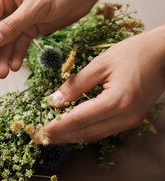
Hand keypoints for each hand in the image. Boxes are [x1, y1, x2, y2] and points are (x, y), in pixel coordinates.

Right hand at [0, 0, 95, 77]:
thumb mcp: (35, 7)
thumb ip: (12, 26)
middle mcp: (6, 5)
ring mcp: (17, 17)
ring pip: (6, 41)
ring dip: (4, 57)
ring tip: (2, 74)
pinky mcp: (29, 27)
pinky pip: (19, 43)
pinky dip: (17, 55)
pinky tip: (15, 66)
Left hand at [34, 26, 164, 143]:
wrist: (164, 54)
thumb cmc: (133, 53)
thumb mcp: (100, 64)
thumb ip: (76, 84)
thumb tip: (54, 100)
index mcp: (117, 101)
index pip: (79, 120)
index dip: (56, 127)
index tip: (38, 132)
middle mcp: (125, 117)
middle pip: (85, 132)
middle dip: (59, 136)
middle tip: (38, 138)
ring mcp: (131, 121)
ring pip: (93, 135)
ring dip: (70, 136)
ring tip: (50, 135)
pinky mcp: (131, 119)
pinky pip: (103, 130)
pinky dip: (84, 131)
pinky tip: (70, 128)